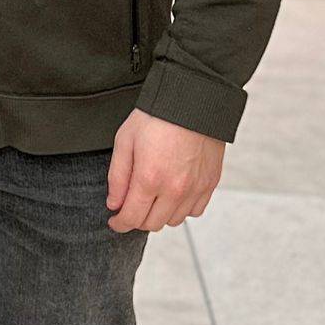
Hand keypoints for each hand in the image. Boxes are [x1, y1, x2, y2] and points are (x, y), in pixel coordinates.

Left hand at [106, 109, 223, 231]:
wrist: (193, 100)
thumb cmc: (156, 117)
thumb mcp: (125, 141)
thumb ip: (117, 177)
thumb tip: (115, 204)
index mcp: (149, 178)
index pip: (132, 218)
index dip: (119, 224)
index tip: (114, 221)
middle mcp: (175, 188)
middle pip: (152, 224)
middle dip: (137, 219)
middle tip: (130, 207)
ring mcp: (196, 188)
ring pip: (174, 221)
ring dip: (159, 215)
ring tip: (151, 198)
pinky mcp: (210, 183)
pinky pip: (195, 210)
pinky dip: (182, 209)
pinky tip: (172, 194)